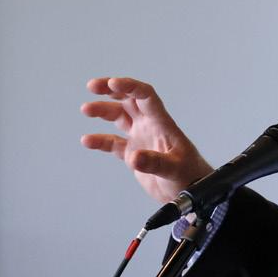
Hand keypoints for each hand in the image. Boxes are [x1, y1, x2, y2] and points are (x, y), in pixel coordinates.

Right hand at [81, 77, 212, 204]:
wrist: (191, 193)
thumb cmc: (192, 176)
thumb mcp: (175, 169)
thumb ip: (155, 162)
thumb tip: (134, 156)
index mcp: (161, 123)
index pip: (145, 96)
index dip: (129, 86)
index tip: (112, 84)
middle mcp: (149, 126)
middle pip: (129, 100)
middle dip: (110, 90)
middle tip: (93, 86)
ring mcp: (141, 138)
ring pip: (119, 117)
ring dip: (103, 111)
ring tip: (86, 110)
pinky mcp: (134, 154)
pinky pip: (114, 143)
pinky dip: (101, 141)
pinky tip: (88, 140)